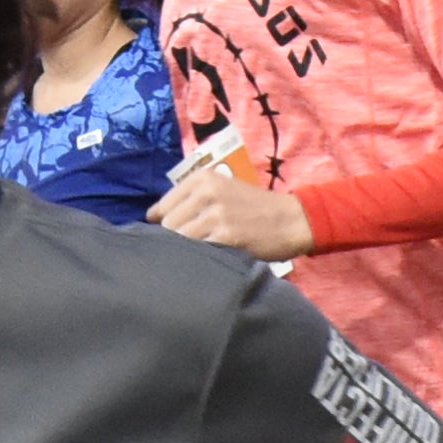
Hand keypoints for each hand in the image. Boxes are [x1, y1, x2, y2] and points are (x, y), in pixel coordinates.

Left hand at [152, 159, 316, 260]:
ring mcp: (216, 215)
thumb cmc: (255, 208)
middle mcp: (206, 192)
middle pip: (168, 226)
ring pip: (180, 241)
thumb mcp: (222, 190)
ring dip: (186, 254)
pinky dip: (200, 261)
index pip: (162, 207)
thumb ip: (189, 199)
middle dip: (174, 241)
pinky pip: (198, 253)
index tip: (174, 237)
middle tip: (190, 251)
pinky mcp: (226, 237)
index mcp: (202, 178)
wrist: (292, 220)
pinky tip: (210, 264)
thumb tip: (150, 217)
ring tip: (200, 258)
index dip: (164, 226)